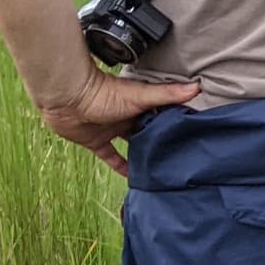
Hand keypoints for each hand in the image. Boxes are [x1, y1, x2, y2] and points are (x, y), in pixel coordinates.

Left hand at [39, 72, 200, 175]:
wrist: (67, 100)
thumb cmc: (102, 93)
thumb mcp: (141, 95)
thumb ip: (168, 94)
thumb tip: (197, 87)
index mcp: (140, 105)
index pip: (162, 114)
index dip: (176, 123)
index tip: (192, 134)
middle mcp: (127, 117)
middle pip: (148, 131)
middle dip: (160, 141)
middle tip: (177, 157)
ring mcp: (112, 130)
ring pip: (131, 145)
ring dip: (142, 154)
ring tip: (159, 169)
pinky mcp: (97, 142)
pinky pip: (111, 157)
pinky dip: (121, 167)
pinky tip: (132, 177)